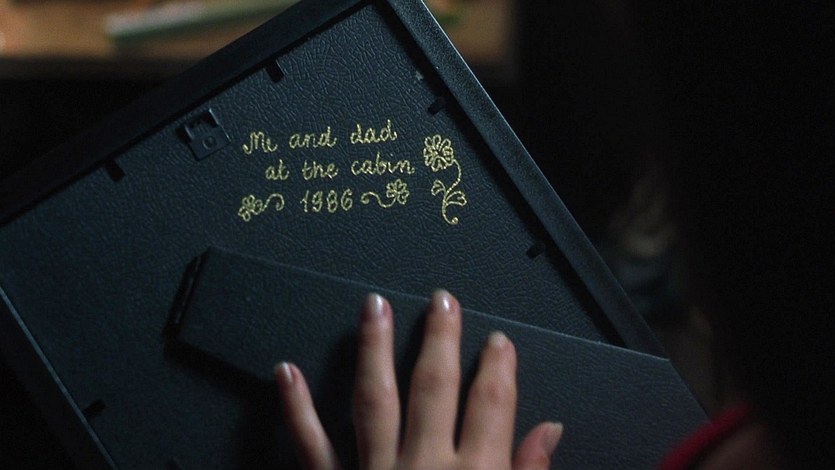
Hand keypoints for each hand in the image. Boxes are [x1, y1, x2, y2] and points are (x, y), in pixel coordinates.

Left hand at [274, 290, 561, 469]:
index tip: (498, 340)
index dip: (498, 368)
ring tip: (373, 306)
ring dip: (375, 349)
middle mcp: (425, 469)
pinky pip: (311, 448)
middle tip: (441, 299)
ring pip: (376, 399)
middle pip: (436, 388)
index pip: (492, 406)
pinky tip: (286, 372)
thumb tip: (548, 431)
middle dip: (441, 338)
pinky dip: (297, 410)